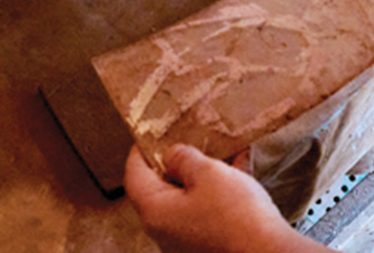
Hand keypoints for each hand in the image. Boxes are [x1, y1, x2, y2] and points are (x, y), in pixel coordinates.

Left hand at [124, 144, 332, 252]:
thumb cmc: (236, 216)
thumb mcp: (207, 173)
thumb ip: (183, 158)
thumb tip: (171, 155)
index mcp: (156, 212)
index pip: (134, 175)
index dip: (140, 150)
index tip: (148, 131)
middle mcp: (166, 229)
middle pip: (160, 186)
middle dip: (174, 158)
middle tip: (186, 135)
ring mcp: (188, 239)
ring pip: (188, 195)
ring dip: (201, 171)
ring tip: (217, 145)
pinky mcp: (211, 242)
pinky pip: (209, 207)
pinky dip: (219, 186)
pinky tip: (239, 163)